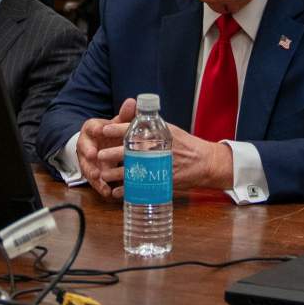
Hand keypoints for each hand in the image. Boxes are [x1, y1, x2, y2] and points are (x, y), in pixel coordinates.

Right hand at [76, 99, 135, 197]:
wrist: (102, 145)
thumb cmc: (111, 133)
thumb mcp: (117, 123)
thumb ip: (124, 115)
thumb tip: (133, 101)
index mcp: (92, 129)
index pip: (92, 127)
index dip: (96, 128)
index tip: (100, 129)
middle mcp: (86, 144)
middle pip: (85, 148)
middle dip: (88, 152)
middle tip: (92, 155)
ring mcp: (87, 160)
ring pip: (87, 166)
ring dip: (92, 171)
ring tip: (97, 176)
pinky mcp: (92, 173)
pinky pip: (94, 181)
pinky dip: (100, 186)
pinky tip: (107, 192)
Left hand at [97, 123, 232, 199]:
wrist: (205, 162)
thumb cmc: (186, 144)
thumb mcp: (169, 129)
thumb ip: (151, 124)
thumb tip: (133, 112)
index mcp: (158, 134)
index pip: (134, 129)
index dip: (117, 129)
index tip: (103, 130)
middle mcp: (157, 149)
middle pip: (129, 151)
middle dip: (112, 154)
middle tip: (99, 156)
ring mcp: (159, 167)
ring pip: (132, 171)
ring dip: (115, 174)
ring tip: (103, 175)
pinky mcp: (161, 181)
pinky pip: (141, 187)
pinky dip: (127, 190)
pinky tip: (116, 192)